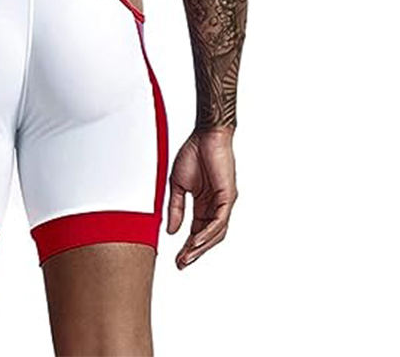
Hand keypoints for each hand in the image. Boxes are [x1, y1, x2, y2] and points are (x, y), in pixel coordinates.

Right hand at [167, 128, 237, 268]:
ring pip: (215, 233)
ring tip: (187, 256)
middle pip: (207, 237)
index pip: (197, 231)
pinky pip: (220, 221)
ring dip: (201, 246)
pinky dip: (208, 233)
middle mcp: (215, 206)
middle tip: (182, 264)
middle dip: (194, 252)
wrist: (206, 135)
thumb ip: (176, 208)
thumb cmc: (194, 153)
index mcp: (203, 204)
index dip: (187, 246)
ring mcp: (223, 203)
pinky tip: (197, 241)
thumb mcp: (177, 185)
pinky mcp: (228, 197)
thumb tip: (172, 231)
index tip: (177, 259)